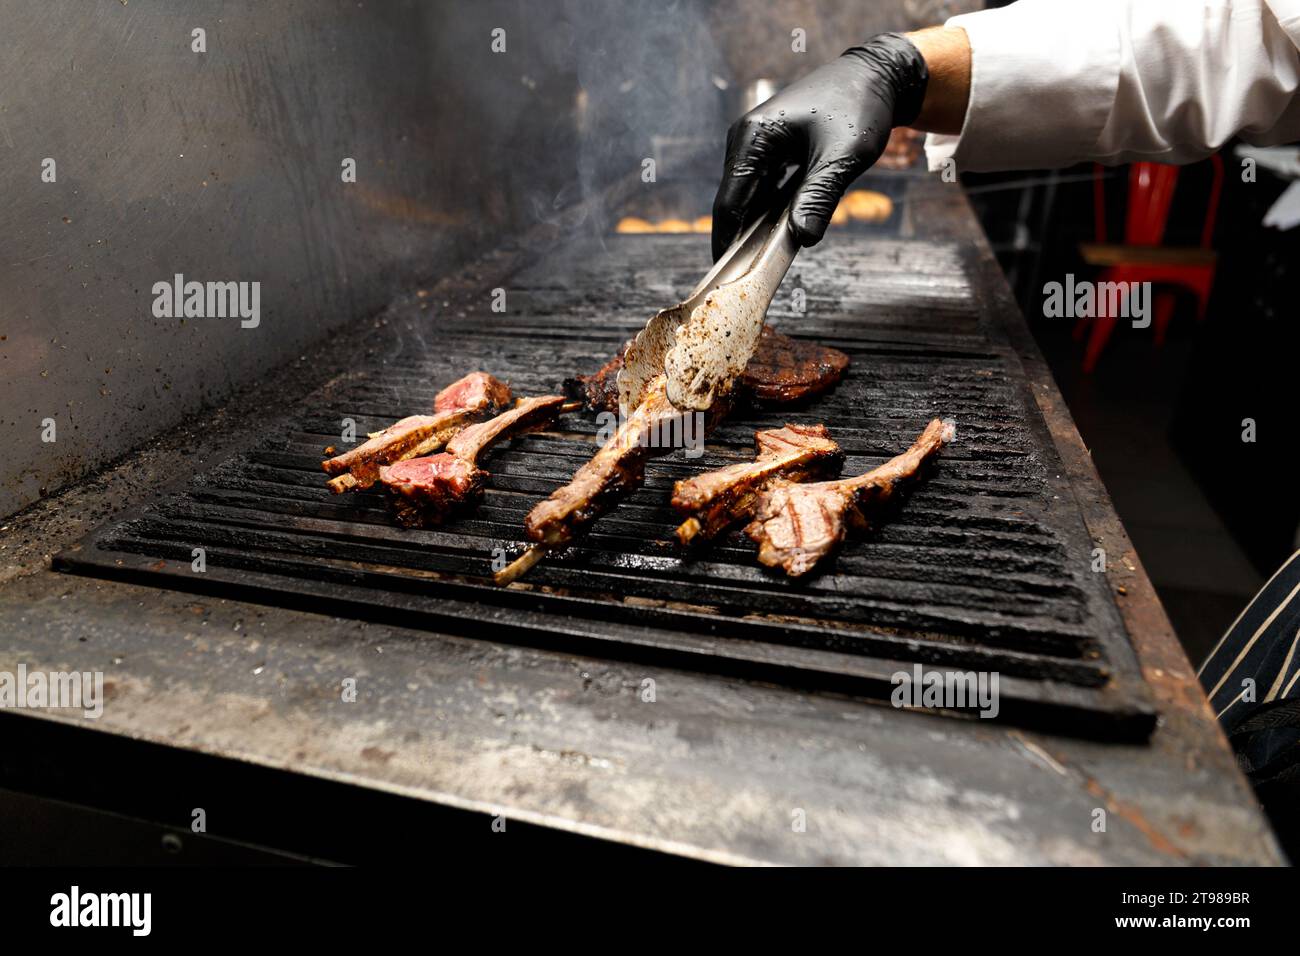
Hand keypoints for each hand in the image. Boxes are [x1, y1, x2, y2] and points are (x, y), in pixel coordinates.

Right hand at [711, 33, 927, 258]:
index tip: (727, 275)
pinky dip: (771, 211)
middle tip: (752, 275)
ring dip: (758, 225)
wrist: (875, 77)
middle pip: (735, 201)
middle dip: (743, 237)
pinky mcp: (770, 150)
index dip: (727, 241)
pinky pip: (764, 189)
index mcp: (753, 137)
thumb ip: (819, 197)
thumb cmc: (859, 107)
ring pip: (749, 198)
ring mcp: (755, 145)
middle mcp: (745, 140)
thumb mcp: (842, 156)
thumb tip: (801, 238)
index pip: (729, 200)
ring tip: (766, 259)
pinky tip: (783, 231)